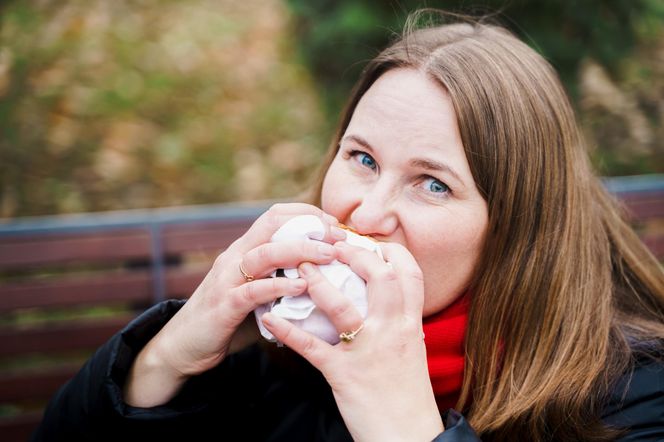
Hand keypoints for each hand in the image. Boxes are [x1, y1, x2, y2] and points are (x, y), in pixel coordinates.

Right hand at [124, 203, 344, 405]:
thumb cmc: (227, 319)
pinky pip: (253, 290)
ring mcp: (228, 280)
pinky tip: (301, 285)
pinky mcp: (224, 306)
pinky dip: (279, 286)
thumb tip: (321, 278)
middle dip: (310, 227)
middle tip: (339, 238)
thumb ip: (280, 280)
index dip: (307, 214)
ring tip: (329, 255)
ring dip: (301, 251)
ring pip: (265, 253)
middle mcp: (234, 257)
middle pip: (272, 226)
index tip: (334, 225)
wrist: (182, 347)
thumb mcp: (256, 292)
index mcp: (244, 250)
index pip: (275, 216)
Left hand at [261, 241, 443, 440]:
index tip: (370, 241)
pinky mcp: (345, 374)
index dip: (390, 251)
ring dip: (317, 283)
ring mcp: (368, 351)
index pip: (410, 273)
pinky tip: (270, 319)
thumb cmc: (408, 394)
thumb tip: (385, 299)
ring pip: (342, 307)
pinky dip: (289, 331)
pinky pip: (312, 348)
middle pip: (380, 277)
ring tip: (297, 266)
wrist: (408, 436)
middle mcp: (393, 331)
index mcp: (410, 324)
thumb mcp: (411, 350)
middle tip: (331, 246)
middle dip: (355, 254)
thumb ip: (399, 322)